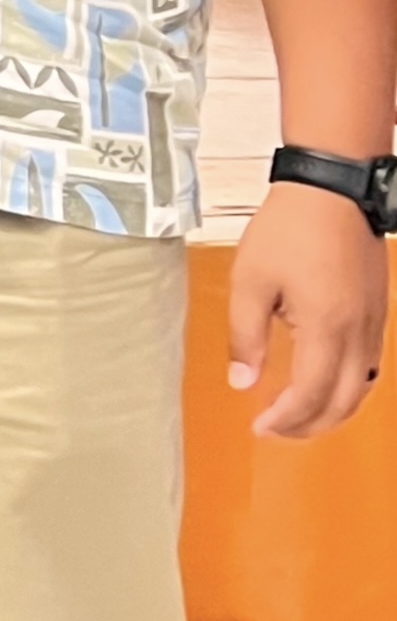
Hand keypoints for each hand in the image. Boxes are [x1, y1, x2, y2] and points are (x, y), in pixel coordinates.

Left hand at [229, 178, 387, 437]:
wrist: (332, 190)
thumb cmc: (288, 229)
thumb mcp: (250, 282)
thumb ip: (245, 336)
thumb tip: (243, 382)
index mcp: (327, 327)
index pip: (312, 394)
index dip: (287, 419)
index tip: (259, 428)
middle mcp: (359, 331)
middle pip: (345, 400)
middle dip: (311, 424)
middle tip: (276, 430)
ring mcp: (375, 322)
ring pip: (364, 386)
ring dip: (333, 409)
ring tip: (297, 415)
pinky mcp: (378, 310)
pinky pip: (371, 364)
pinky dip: (350, 386)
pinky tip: (324, 384)